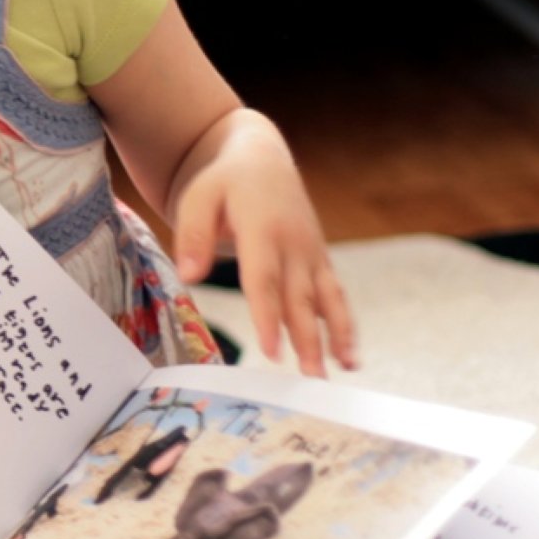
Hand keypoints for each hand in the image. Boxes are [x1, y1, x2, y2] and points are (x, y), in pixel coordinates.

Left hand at [169, 111, 357, 376]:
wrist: (260, 159)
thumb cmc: (222, 182)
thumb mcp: (198, 197)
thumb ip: (193, 236)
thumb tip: (190, 275)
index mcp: (264, 229)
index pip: (265, 280)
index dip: (268, 317)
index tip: (272, 351)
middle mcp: (295, 243)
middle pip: (301, 298)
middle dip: (308, 339)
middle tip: (311, 378)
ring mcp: (311, 252)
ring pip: (327, 298)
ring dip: (336, 335)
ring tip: (343, 369)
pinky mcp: (319, 258)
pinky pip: (334, 294)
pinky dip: (344, 324)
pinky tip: (349, 355)